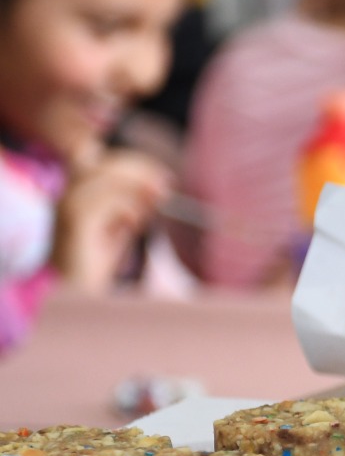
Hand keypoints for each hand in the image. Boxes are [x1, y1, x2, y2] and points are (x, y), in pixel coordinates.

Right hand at [52, 150, 172, 292]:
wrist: (75, 292)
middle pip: (102, 164)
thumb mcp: (121, 227)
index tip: (164, 176)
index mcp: (77, 193)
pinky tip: (136, 220)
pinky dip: (125, 205)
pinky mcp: (74, 223)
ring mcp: (67, 207)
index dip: (135, 165)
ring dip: (136, 184)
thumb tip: (158, 188)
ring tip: (160, 197)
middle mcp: (67, 195)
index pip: (104, 162)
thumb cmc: (95, 261)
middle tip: (167, 183)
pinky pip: (102, 203)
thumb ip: (136, 206)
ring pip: (102, 178)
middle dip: (138, 170)